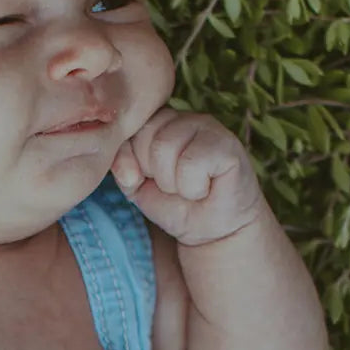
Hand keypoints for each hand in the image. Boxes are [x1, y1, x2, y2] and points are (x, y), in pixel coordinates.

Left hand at [110, 107, 265, 245]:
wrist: (210, 231)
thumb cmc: (174, 204)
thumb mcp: (135, 186)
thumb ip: (122, 166)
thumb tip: (127, 167)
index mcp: (160, 122)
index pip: (130, 128)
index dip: (134, 160)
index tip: (151, 178)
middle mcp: (184, 117)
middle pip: (145, 136)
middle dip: (153, 173)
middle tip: (174, 185)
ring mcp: (208, 127)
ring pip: (164, 147)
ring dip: (172, 183)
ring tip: (189, 187)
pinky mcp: (227, 144)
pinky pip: (190, 163)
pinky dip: (193, 188)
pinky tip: (206, 189)